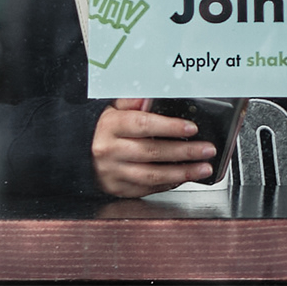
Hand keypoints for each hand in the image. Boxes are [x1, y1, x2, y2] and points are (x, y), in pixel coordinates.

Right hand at [92, 98, 215, 196]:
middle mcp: (110, 150)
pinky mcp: (119, 189)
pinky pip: (148, 188)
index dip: (169, 127)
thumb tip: (152, 96)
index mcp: (111, 126)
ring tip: (203, 168)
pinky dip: (170, 183)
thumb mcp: (114, 109)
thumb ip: (134, 101)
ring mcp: (114, 172)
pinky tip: (185, 177)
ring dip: (182, 173)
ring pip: (152, 175)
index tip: (191, 128)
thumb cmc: (105, 130)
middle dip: (184, 151)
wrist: (79, 155)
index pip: (142, 125)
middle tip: (207, 149)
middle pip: (151, 152)